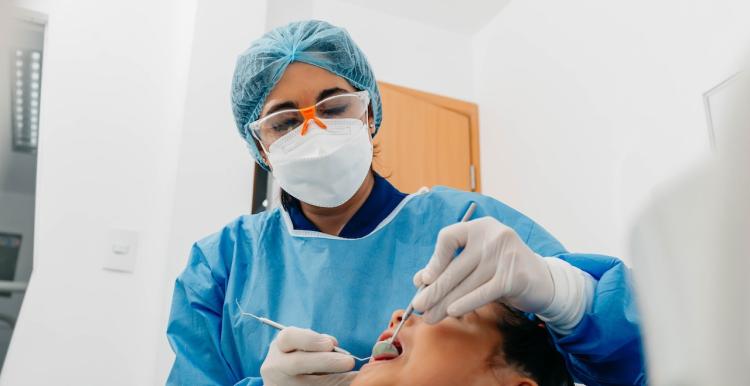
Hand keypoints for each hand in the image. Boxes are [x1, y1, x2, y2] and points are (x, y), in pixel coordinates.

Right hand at [261, 326, 356, 385]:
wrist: (287, 377)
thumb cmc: (301, 354)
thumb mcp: (303, 344)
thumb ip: (318, 341)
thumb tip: (334, 345)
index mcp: (280, 347)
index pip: (289, 337)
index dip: (311, 339)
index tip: (331, 344)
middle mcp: (277, 367)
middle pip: (298, 362)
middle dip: (326, 361)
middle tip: (349, 361)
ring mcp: (283, 384)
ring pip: (310, 383)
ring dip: (335, 378)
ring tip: (355, 375)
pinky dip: (336, 385)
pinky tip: (351, 382)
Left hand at [412, 217, 554, 323]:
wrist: (541, 281)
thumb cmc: (500, 270)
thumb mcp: (475, 262)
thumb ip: (449, 266)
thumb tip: (420, 279)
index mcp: (480, 227)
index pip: (449, 237)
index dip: (435, 259)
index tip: (425, 280)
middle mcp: (494, 235)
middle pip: (456, 266)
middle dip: (435, 290)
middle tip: (418, 306)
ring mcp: (506, 254)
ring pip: (467, 283)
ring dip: (445, 303)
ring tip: (430, 317)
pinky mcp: (515, 276)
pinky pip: (483, 292)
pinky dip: (466, 303)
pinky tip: (452, 311)